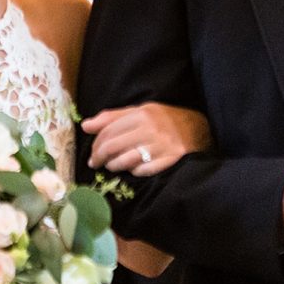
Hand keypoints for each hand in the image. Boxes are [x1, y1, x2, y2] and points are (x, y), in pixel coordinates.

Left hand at [83, 101, 211, 175]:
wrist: (197, 129)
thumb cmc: (164, 120)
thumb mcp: (140, 111)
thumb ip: (112, 117)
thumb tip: (85, 125)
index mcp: (141, 114)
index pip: (108, 131)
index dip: (96, 144)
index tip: (92, 154)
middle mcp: (149, 129)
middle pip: (113, 146)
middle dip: (99, 157)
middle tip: (96, 164)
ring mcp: (159, 146)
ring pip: (125, 160)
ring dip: (114, 166)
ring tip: (112, 167)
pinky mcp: (168, 161)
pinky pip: (142, 171)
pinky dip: (133, 172)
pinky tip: (131, 170)